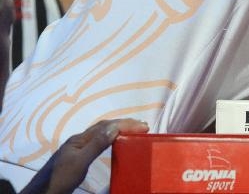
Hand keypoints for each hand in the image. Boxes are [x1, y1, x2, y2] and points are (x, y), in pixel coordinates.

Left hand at [20, 118, 148, 193]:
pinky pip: (98, 141)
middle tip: (143, 126)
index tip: (144, 126)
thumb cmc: (61, 178)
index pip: (106, 126)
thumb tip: (114, 127)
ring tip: (133, 130)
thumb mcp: (80, 162)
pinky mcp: (78, 157)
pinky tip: (114, 141)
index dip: (125, 124)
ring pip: (101, 133)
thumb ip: (96, 145)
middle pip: (104, 126)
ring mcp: (78, 148)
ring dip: (118, 128)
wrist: (43, 192)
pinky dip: (110, 137)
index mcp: (80, 139)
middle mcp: (79, 140)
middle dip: (124, 123)